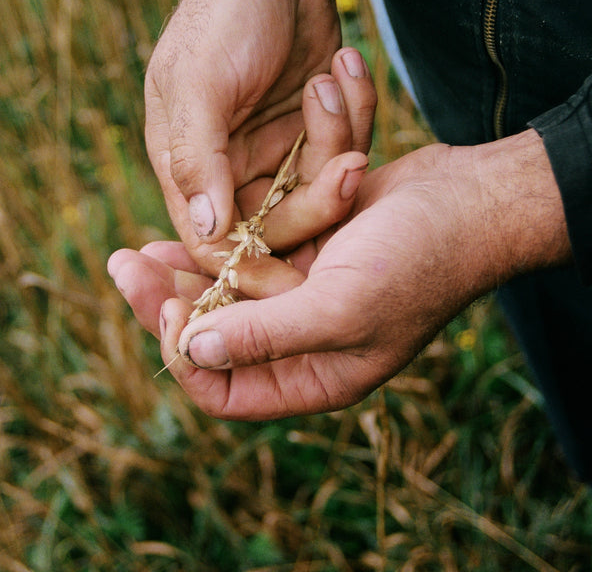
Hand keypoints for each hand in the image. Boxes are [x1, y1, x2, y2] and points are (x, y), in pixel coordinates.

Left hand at [109, 130, 570, 419]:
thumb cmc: (420, 259)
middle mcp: (304, 344)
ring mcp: (303, 298)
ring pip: (224, 296)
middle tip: (122, 267)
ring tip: (136, 252)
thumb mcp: (341, 308)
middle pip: (216, 338)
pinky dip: (215, 247)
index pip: (226, 390)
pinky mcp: (305, 255)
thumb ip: (267, 336)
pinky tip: (179, 232)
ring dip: (182, 273)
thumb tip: (194, 352)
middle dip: (166, 304)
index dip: (185, 354)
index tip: (165, 307)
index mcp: (315, 375)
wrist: (469, 200)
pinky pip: (245, 260)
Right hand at [148, 45, 375, 299]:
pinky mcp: (314, 131)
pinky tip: (344, 65)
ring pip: (318, 192)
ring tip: (334, 79)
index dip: (248, 268)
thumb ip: (197, 159)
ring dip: (339, 139)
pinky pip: (343, 150)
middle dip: (317, 201)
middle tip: (349, 166)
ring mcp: (276, 152)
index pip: (212, 242)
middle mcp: (232, 169)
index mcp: (190, 167)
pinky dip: (355, 111)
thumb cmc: (223, 16)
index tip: (294, 281)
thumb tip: (205, 229)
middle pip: (276, 227)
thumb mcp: (199, 85)